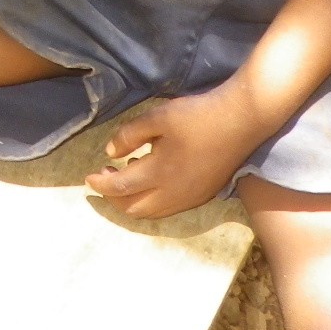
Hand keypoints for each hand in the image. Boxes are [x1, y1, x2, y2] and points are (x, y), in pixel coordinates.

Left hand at [83, 86, 268, 219]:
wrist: (242, 120)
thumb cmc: (197, 116)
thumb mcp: (157, 117)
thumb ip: (129, 136)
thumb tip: (110, 154)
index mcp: (160, 173)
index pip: (120, 188)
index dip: (101, 184)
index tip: (88, 177)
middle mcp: (174, 194)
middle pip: (134, 208)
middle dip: (114, 198)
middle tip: (105, 177)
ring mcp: (190, 198)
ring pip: (152, 213)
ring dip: (133, 202)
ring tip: (125, 179)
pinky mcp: (203, 196)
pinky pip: (169, 209)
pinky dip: (151, 202)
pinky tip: (151, 181)